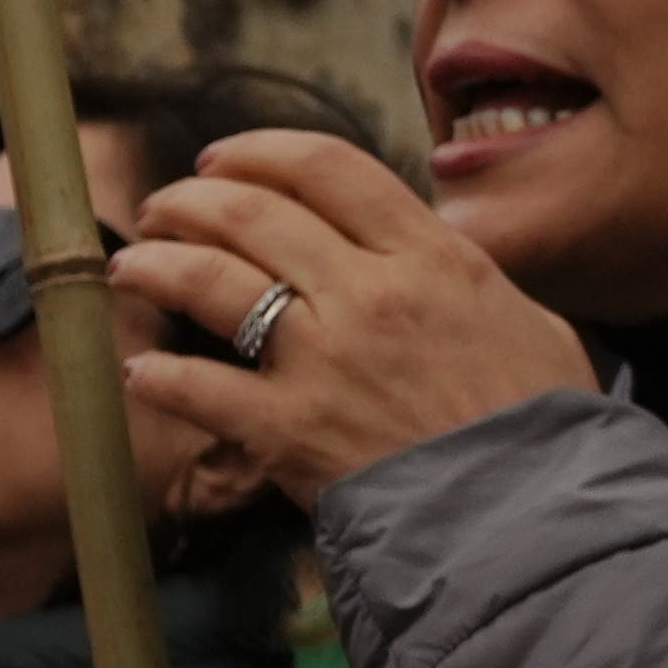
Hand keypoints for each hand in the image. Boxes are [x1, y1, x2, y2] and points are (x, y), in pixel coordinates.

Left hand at [107, 129, 599, 508]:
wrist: (530, 516)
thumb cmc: (538, 423)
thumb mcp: (521, 317)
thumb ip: (454, 274)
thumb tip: (420, 249)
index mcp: (430, 257)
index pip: (328, 168)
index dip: (258, 152)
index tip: (220, 159)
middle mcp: (369, 293)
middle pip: (250, 213)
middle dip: (187, 201)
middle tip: (160, 209)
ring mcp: (323, 360)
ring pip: (209, 282)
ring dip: (154, 265)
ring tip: (129, 264)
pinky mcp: (288, 429)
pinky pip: (197, 387)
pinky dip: (157, 375)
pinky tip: (139, 370)